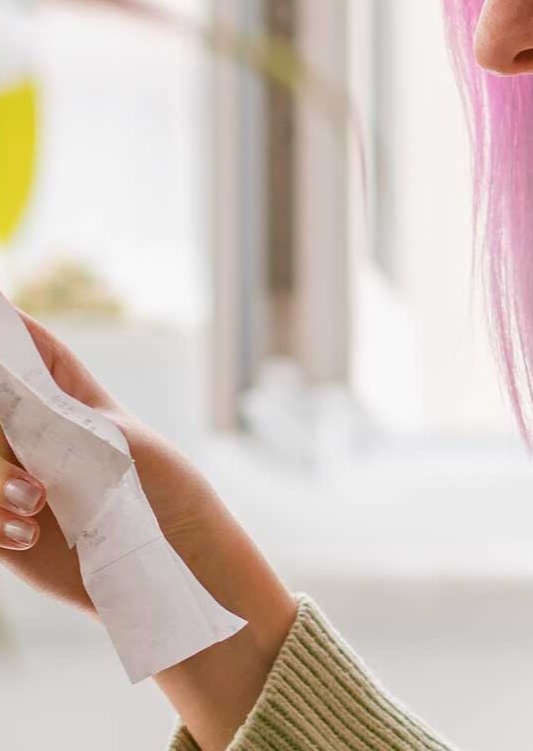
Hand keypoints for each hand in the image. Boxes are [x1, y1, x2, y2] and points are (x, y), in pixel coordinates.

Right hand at [0, 309, 298, 749]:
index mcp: (71, 395)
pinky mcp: (6, 524)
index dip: (6, 333)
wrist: (169, 563)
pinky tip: (28, 535)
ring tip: (36, 506)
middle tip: (30, 476)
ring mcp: (17, 477)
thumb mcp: (112, 443)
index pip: (27, 348)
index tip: (0, 316)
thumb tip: (9, 390)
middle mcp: (37, 431)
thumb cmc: (159, 491)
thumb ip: (54, 416)